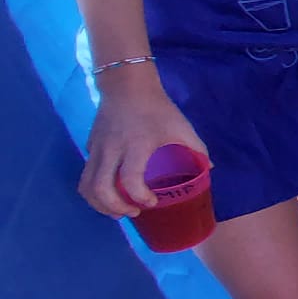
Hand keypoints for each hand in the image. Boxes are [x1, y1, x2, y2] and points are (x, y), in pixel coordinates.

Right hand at [78, 83, 207, 217]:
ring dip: (99, 204)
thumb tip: (210, 169)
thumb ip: (197, 149)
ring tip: (117, 210)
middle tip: (132, 212)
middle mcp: (112, 150)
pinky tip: (110, 193)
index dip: (139, 196)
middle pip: (100, 188)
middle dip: (114, 207)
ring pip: (86, 185)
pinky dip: (94, 190)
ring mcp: (97, 149)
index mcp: (137, 145)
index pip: (130, 178)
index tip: (151, 202)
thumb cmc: (158, 108)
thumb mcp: (181, 127)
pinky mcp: (90, 147)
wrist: (127, 86)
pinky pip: (86, 175)